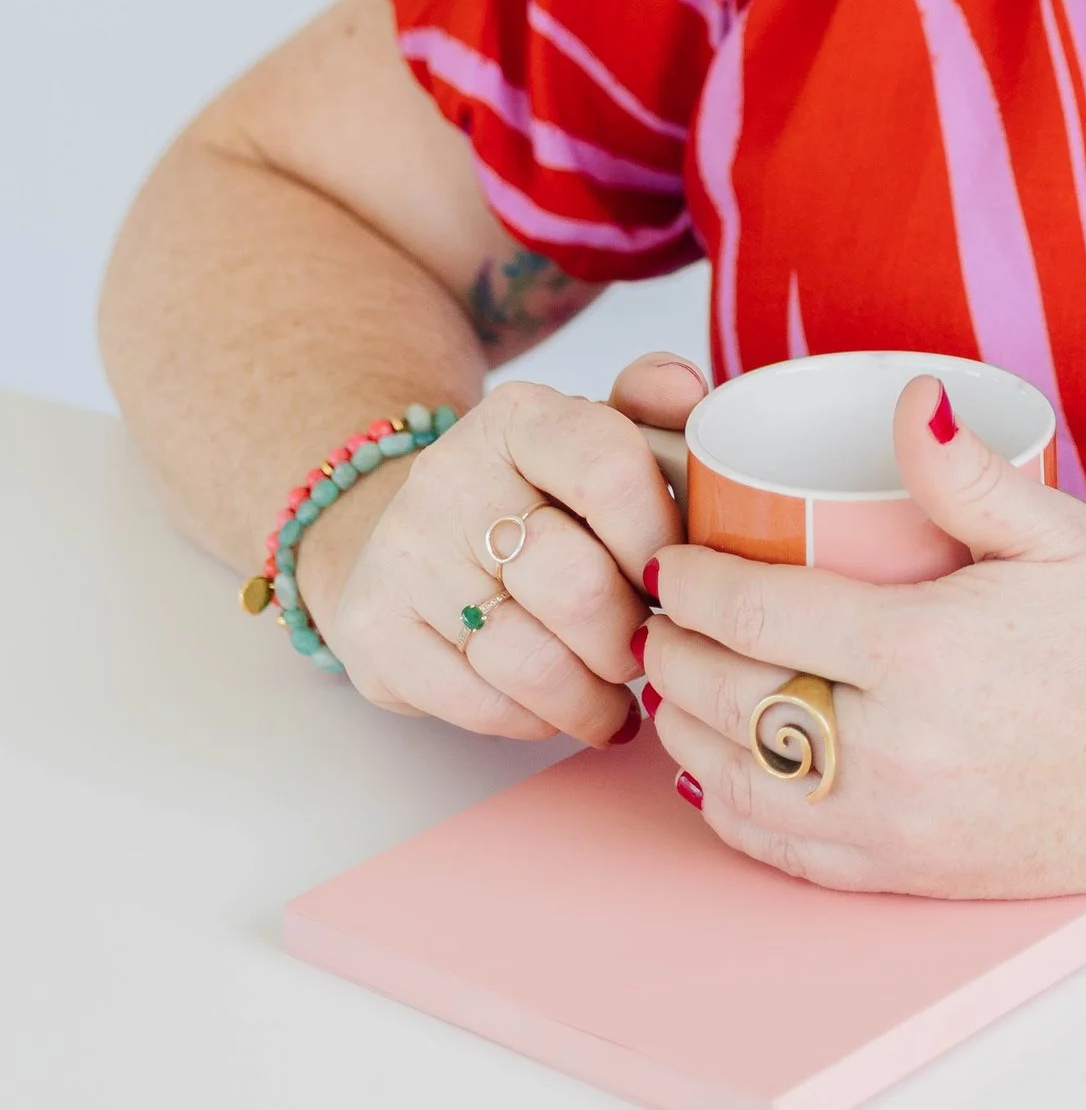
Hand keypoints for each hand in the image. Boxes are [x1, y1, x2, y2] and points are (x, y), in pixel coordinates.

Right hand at [294, 354, 703, 745]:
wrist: (412, 531)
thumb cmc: (533, 493)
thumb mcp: (594, 434)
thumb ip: (653, 406)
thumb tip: (687, 390)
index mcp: (519, 417)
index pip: (608, 470)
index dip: (659, 539)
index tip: (677, 573)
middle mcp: (451, 476)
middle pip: (576, 587)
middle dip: (631, 637)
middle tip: (647, 648)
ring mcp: (405, 556)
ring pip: (530, 663)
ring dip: (591, 696)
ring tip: (614, 694)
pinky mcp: (374, 630)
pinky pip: (481, 705)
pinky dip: (535, 720)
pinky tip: (555, 705)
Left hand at [643, 377, 1085, 894]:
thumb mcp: (1058, 533)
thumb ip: (967, 472)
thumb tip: (908, 396)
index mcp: (921, 652)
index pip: (757, 612)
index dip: (691, 582)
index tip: (667, 557)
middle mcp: (892, 748)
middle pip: (728, 698)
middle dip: (671, 651)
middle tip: (653, 613)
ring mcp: (892, 823)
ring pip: (736, 781)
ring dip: (683, 727)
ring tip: (669, 678)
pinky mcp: (903, 873)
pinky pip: (780, 850)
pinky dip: (725, 808)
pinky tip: (709, 769)